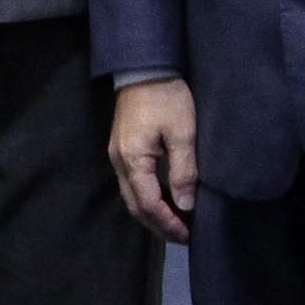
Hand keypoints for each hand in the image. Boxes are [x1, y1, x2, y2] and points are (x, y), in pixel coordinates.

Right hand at [107, 77, 199, 243]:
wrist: (144, 68)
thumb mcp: (182, 133)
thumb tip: (186, 205)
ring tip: (174, 224)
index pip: (148, 203)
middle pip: (135, 205)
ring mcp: (116, 156)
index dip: (168, 222)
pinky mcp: (121, 149)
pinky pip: (131, 184)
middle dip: (158, 225)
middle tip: (182, 237)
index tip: (188, 235)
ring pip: (131, 196)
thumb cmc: (167, 98)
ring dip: (151, 214)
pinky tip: (163, 201)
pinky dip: (146, 199)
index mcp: (133, 160)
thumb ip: (183, 171)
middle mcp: (118, 162)